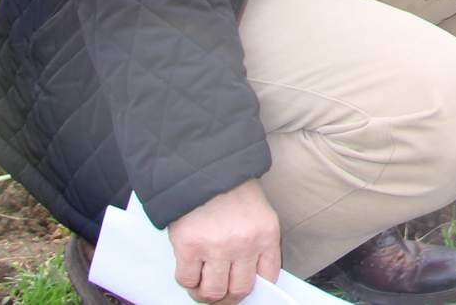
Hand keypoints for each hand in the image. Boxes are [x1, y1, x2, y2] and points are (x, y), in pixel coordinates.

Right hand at [168, 178, 280, 303]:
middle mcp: (245, 244)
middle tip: (220, 290)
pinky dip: (188, 281)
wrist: (203, 165)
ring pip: (213, 292)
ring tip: (202, 284)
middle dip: (228, 296)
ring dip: (206, 293)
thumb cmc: (231, 187)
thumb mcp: (258, 212)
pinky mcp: (189, 246)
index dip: (253, 288)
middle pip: (239, 290)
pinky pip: (188, 280)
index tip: (242, 287)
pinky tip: (190, 269)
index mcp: (267, 234)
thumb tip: (249, 275)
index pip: (268, 277)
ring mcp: (216, 247)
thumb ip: (257, 242)